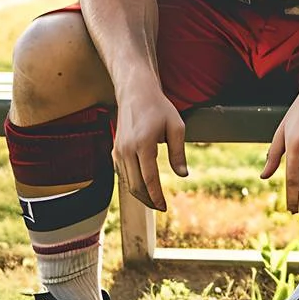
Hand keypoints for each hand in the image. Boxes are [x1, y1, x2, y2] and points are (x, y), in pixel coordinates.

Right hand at [112, 87, 187, 211]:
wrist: (136, 92)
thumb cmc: (159, 108)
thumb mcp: (176, 127)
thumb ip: (179, 153)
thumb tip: (183, 175)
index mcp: (143, 144)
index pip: (149, 179)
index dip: (156, 196)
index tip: (164, 207)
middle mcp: (126, 149)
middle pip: (135, 185)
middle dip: (148, 200)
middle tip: (160, 207)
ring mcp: (118, 150)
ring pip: (127, 181)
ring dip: (140, 194)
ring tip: (154, 201)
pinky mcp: (115, 150)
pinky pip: (122, 173)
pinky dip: (132, 183)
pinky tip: (142, 188)